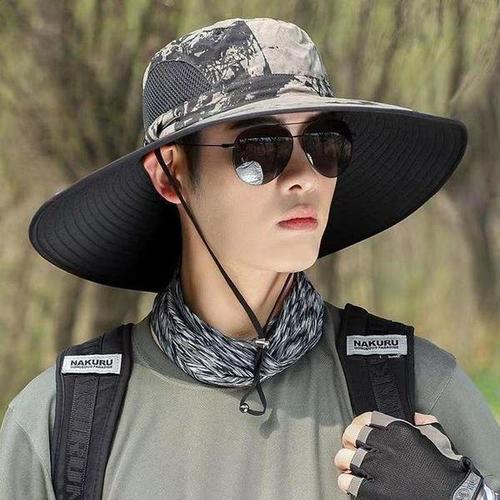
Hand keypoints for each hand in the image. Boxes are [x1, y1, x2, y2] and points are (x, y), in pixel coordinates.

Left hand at [334, 411, 484, 499]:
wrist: (457, 499)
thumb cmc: (448, 470)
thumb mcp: (438, 437)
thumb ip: (424, 423)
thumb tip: (416, 416)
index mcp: (399, 430)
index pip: (367, 418)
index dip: (358, 423)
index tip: (357, 430)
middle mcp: (387, 446)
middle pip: (351, 434)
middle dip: (348, 440)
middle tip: (349, 447)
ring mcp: (379, 469)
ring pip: (346, 457)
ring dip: (344, 462)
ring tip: (347, 466)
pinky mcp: (376, 491)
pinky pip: (348, 482)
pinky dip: (346, 482)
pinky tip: (350, 483)